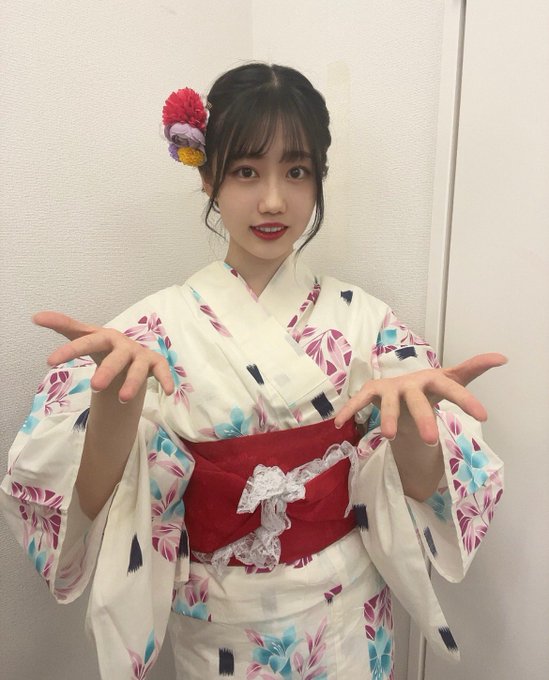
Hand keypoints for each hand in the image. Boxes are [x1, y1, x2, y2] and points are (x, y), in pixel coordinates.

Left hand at [33, 311, 174, 401]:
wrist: (129, 354)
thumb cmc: (104, 347)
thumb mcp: (85, 337)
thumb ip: (64, 326)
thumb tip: (35, 316)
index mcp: (106, 337)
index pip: (87, 341)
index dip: (70, 350)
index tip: (50, 361)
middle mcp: (125, 345)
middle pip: (117, 358)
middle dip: (108, 371)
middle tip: (94, 387)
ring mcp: (141, 355)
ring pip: (138, 370)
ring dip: (132, 383)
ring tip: (122, 399)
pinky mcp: (156, 364)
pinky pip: (162, 371)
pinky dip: (166, 379)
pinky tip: (168, 392)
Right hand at [334, 352, 506, 444]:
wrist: (401, 387)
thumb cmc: (428, 386)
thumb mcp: (450, 379)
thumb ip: (472, 369)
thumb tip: (504, 357)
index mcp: (432, 379)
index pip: (452, 388)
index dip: (466, 400)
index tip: (483, 416)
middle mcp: (411, 382)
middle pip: (418, 400)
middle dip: (424, 417)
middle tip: (432, 440)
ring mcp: (389, 387)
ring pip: (390, 404)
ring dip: (388, 418)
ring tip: (389, 437)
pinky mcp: (371, 392)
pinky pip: (359, 401)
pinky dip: (349, 410)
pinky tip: (338, 423)